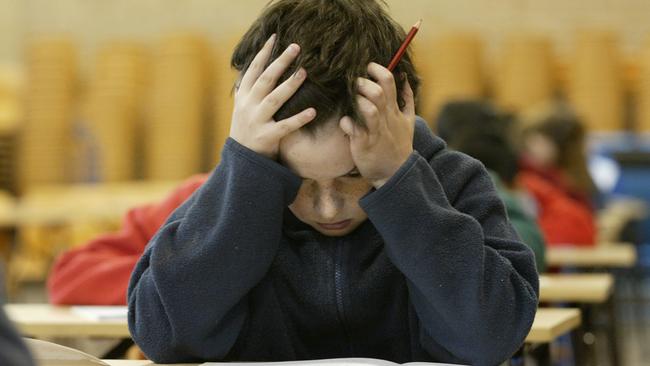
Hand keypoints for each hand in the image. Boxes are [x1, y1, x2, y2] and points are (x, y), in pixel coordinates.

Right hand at [230, 34, 316, 158]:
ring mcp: (256, 121)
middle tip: (295, 47)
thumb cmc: (247, 130)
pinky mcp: (267, 137)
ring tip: (305, 72)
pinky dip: (299, 119)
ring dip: (290, 85)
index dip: (263, 53)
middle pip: (265, 80)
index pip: (253, 70)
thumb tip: (253, 67)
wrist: (242, 161)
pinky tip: (313, 111)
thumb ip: (248, 89)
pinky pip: (285, 126)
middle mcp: (248, 107)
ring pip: (274, 99)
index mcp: (243, 97)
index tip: (274, 38)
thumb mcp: (242, 108)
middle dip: (280, 62)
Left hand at [339, 62, 415, 187]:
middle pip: (377, 92)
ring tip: (351, 101)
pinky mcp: (364, 144)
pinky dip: (346, 123)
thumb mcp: (409, 121)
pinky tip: (345, 123)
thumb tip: (405, 78)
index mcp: (394, 110)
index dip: (377, 70)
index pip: (389, 81)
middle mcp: (385, 119)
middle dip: (362, 83)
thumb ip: (407, 99)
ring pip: (368, 110)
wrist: (395, 173)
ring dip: (357, 101)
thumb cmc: (398, 145)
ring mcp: (375, 132)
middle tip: (354, 84)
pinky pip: (354, 129)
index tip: (368, 68)